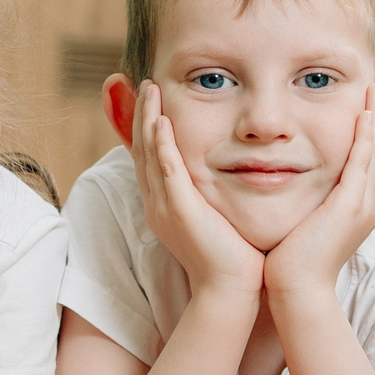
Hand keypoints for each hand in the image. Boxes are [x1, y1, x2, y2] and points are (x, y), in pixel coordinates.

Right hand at [130, 80, 262, 299]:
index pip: (151, 158)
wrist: (231, 290)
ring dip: (148, 119)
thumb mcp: (219, 216)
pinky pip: (166, 171)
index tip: (153, 99)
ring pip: (149, 154)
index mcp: (166, 205)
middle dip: (141, 115)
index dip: (148, 127)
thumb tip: (232, 172)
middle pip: (142, 150)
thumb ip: (216, 193)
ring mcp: (165, 207)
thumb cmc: (233, 256)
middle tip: (145, 84)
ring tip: (150, 89)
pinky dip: (161, 144)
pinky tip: (162, 121)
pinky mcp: (180, 211)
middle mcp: (158, 203)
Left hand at [264, 81, 374, 300]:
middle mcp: (369, 204)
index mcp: (360, 208)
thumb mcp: (307, 223)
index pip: (373, 161)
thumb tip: (294, 184)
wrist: (297, 290)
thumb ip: (309, 202)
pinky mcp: (352, 205)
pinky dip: (366, 136)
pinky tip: (365, 114)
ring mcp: (364, 204)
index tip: (371, 104)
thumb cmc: (293, 262)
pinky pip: (364, 162)